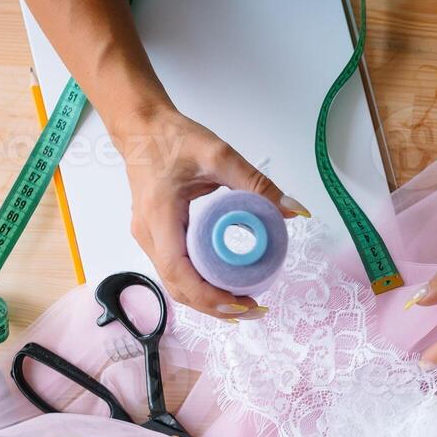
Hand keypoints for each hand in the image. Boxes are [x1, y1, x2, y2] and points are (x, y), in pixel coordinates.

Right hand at [109, 103, 306, 317]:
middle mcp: (148, 234)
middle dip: (215, 306)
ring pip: (176, 284)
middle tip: (253, 308)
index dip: (209, 296)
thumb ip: (258, 183)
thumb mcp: (220, 155)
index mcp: (160, 216)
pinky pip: (176, 272)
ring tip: (244, 303)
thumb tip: (294, 211)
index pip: (179, 272)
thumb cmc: (173, 138)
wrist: (142, 128)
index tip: (241, 303)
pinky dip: (200, 286)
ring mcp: (148, 238)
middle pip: (178, 287)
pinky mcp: (155, 238)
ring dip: (208, 300)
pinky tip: (225, 287)